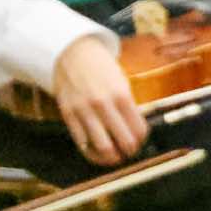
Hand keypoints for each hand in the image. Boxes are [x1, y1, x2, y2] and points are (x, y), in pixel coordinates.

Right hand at [53, 35, 149, 166]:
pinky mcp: (68, 115)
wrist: (73, 53)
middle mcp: (103, 105)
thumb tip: (136, 128)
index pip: (139, 128)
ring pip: (102, 147)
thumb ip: (128, 104)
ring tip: (116, 157)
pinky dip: (92, 152)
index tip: (141, 140)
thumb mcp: (121, 81)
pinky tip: (98, 152)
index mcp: (121, 95)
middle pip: (123, 141)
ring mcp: (84, 111)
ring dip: (112, 157)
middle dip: (130, 150)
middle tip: (130, 151)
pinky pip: (82, 143)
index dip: (142, 139)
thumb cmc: (101, 67)